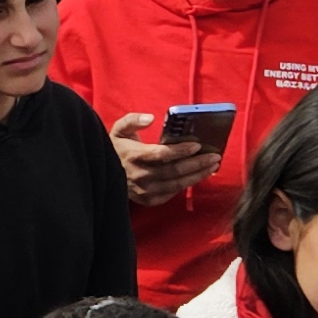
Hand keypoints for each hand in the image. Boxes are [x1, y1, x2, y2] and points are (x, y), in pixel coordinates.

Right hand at [109, 112, 225, 206]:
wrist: (103, 174)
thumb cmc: (116, 149)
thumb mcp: (119, 130)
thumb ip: (132, 120)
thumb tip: (150, 118)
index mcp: (134, 156)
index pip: (162, 154)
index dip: (181, 151)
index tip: (197, 145)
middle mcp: (140, 176)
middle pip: (174, 171)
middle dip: (197, 163)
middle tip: (215, 156)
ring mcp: (145, 190)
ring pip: (177, 184)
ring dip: (197, 175)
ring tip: (213, 166)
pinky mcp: (149, 199)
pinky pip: (172, 192)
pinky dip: (187, 184)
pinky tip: (198, 175)